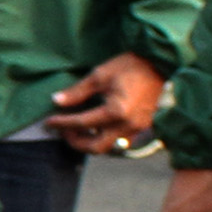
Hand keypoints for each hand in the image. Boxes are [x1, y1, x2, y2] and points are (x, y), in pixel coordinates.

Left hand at [43, 52, 164, 153]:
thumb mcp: (101, 75)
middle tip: (64, 131)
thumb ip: (78, 91)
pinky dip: (106, 136)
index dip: (62, 123)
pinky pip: (122, 139)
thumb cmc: (131, 66)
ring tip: (78, 128)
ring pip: (109, 145)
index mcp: (116, 111)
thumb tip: (57, 101)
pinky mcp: (144, 127)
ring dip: (91, 140)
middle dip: (76, 142)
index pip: (82, 123)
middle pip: (96, 147)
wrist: (162, 64)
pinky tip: (98, 126)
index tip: (49, 122)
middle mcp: (127, 125)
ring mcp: (137, 128)